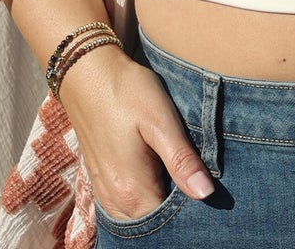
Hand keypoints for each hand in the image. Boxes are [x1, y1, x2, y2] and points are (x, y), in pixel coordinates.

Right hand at [58, 43, 215, 218]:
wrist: (86, 71)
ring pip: (139, 217)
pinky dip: (144, 198)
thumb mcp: (160, 120)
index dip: (192, 211)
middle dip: (175, 211)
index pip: (169, 224)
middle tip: (195, 179)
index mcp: (132, 191)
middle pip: (153, 223)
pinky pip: (126, 207)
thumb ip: (181, 160)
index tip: (208, 189)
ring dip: (159, 203)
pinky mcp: (100, 181)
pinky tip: (159, 174)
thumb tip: (206, 194)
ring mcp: (104, 193)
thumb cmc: (125, 91)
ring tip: (180, 175)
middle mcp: (114, 201)